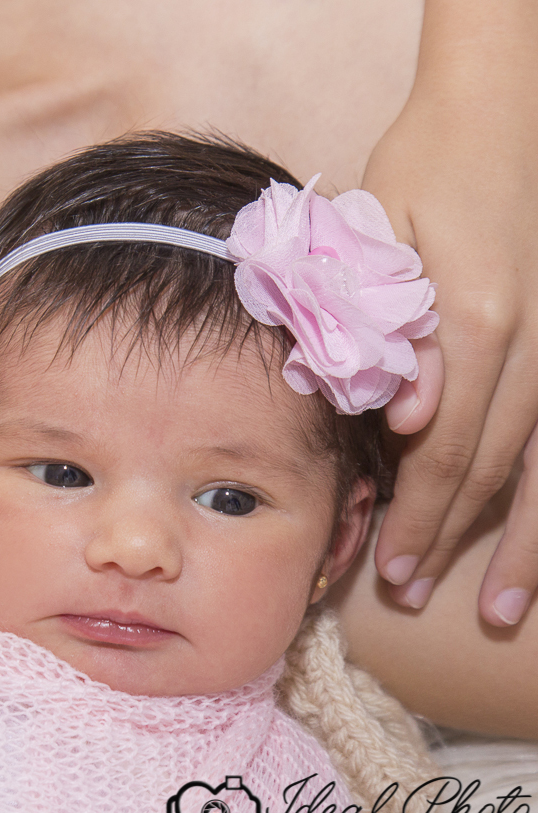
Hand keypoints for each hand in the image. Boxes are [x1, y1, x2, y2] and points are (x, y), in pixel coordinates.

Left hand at [363, 1, 537, 625]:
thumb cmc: (428, 170)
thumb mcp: (382, 232)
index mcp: (476, 320)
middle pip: (494, 467)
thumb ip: (387, 325)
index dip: (416, 514)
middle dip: (452, 537)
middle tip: (412, 594)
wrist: (507, 110)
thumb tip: (400, 417)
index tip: (389, 566)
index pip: (441, 446)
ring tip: (503, 610)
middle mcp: (537, 342)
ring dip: (526, 543)